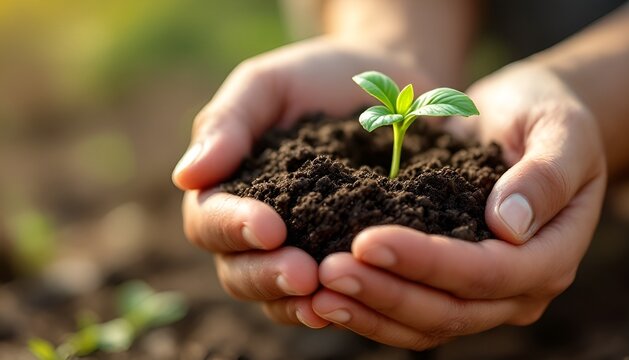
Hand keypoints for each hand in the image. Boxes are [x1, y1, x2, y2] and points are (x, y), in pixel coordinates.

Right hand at [174, 37, 437, 327]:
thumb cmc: (318, 79)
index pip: (210, 219)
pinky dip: (337, 304)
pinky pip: (329, 295)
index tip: (270, 227)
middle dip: (266, 275)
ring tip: (326, 297)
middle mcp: (256, 228)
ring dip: (297, 302)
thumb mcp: (269, 85)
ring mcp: (300, 249)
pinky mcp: (343, 259)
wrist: (388, 84)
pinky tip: (356, 302)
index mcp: (229, 187)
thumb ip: (227, 123)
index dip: (233, 228)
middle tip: (303, 274)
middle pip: (239, 270)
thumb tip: (184, 175)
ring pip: (278, 295)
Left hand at [311, 62, 606, 348]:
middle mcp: (517, 289)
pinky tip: (325, 294)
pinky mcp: (449, 285)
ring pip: (423, 324)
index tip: (366, 241)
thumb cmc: (545, 117)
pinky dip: (369, 306)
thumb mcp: (561, 130)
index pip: (486, 273)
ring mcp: (483, 295)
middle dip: (385, 292)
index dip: (426, 262)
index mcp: (550, 255)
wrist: (524, 121)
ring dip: (369, 310)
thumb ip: (544, 176)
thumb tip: (508, 225)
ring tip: (316, 291)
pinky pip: (408, 312)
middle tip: (327, 271)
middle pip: (449, 310)